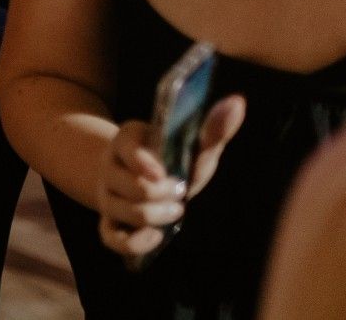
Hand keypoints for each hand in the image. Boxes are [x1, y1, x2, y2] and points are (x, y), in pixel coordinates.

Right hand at [96, 95, 245, 258]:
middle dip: (159, 194)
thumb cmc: (174, 159)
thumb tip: (237, 103)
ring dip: (154, 216)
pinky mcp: (110, 223)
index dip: (142, 161)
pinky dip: (134, 242)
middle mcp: (110, 167)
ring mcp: (107, 196)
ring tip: (175, 210)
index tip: (162, 172)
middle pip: (127, 185)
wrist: (145, 180)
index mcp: (127, 141)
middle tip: (179, 190)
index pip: (124, 146)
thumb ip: (214, 129)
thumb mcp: (193, 145)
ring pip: (121, 211)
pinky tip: (156, 236)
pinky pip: (111, 239)